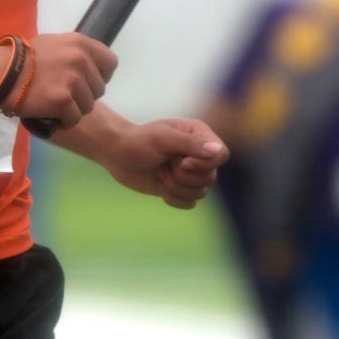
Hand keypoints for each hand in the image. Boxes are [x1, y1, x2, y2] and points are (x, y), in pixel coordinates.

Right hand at [11, 32, 116, 128]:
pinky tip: (52, 116)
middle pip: (100, 88)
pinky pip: (75, 118)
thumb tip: (88, 65)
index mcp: (80, 43)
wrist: (0, 73)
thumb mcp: (54, 44)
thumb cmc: (23, 58)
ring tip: (56, 106)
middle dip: (85, 95)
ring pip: (88, 106)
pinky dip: (65, 122)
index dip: (102, 75)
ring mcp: (73, 80)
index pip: (110, 63)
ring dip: (74, 110)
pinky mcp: (63, 100)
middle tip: (65, 96)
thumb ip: (73, 52)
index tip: (88, 82)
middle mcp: (80, 60)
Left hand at [105, 118, 229, 209]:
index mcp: (199, 134)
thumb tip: (217, 150)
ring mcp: (191, 172)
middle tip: (164, 164)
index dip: (204, 164)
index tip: (181, 161)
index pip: (221, 154)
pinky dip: (173, 198)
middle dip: (183, 177)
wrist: (117, 154)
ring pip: (201, 193)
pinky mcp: (181, 188)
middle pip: (211, 178)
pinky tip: (160, 184)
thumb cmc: (138, 141)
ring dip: (175, 187)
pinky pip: (189, 204)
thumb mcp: (163, 138)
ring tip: (160, 173)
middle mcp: (199, 154)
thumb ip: (191, 144)